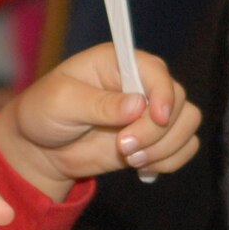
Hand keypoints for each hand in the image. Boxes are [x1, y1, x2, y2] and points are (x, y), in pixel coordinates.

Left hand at [0, 44, 201, 199]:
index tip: (156, 117)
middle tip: (124, 148)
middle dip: (156, 131)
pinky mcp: (153, 139)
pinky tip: (142, 167)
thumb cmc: (44, 112)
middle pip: (178, 101)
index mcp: (119, 62)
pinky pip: (184, 147)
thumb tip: (137, 104)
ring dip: (165, 148)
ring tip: (131, 160)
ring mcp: (149, 113)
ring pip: (187, 125)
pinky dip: (170, 161)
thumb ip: (98, 104)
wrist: (41, 149)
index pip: (157, 71)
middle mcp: (141, 84)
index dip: (163, 93)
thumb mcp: (62, 102)